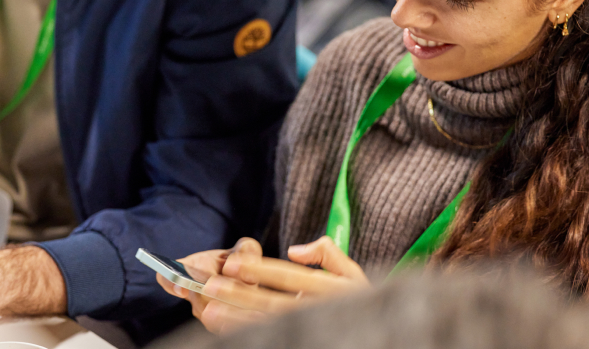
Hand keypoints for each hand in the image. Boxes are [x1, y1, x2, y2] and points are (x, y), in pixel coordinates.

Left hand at [163, 236, 369, 334]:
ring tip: (210, 311)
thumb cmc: (362, 301)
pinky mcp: (301, 342)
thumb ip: (328, 254)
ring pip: (267, 325)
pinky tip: (227, 331)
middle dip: (240, 294)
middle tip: (211, 286)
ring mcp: (308, 330)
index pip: (288, 277)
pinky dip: (247, 334)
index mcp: (327, 289)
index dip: (260, 270)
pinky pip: (272, 339)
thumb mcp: (354, 274)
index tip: (233, 263)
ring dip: (237, 319)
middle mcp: (316, 312)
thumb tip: (296, 249)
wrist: (379, 336)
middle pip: (271, 303)